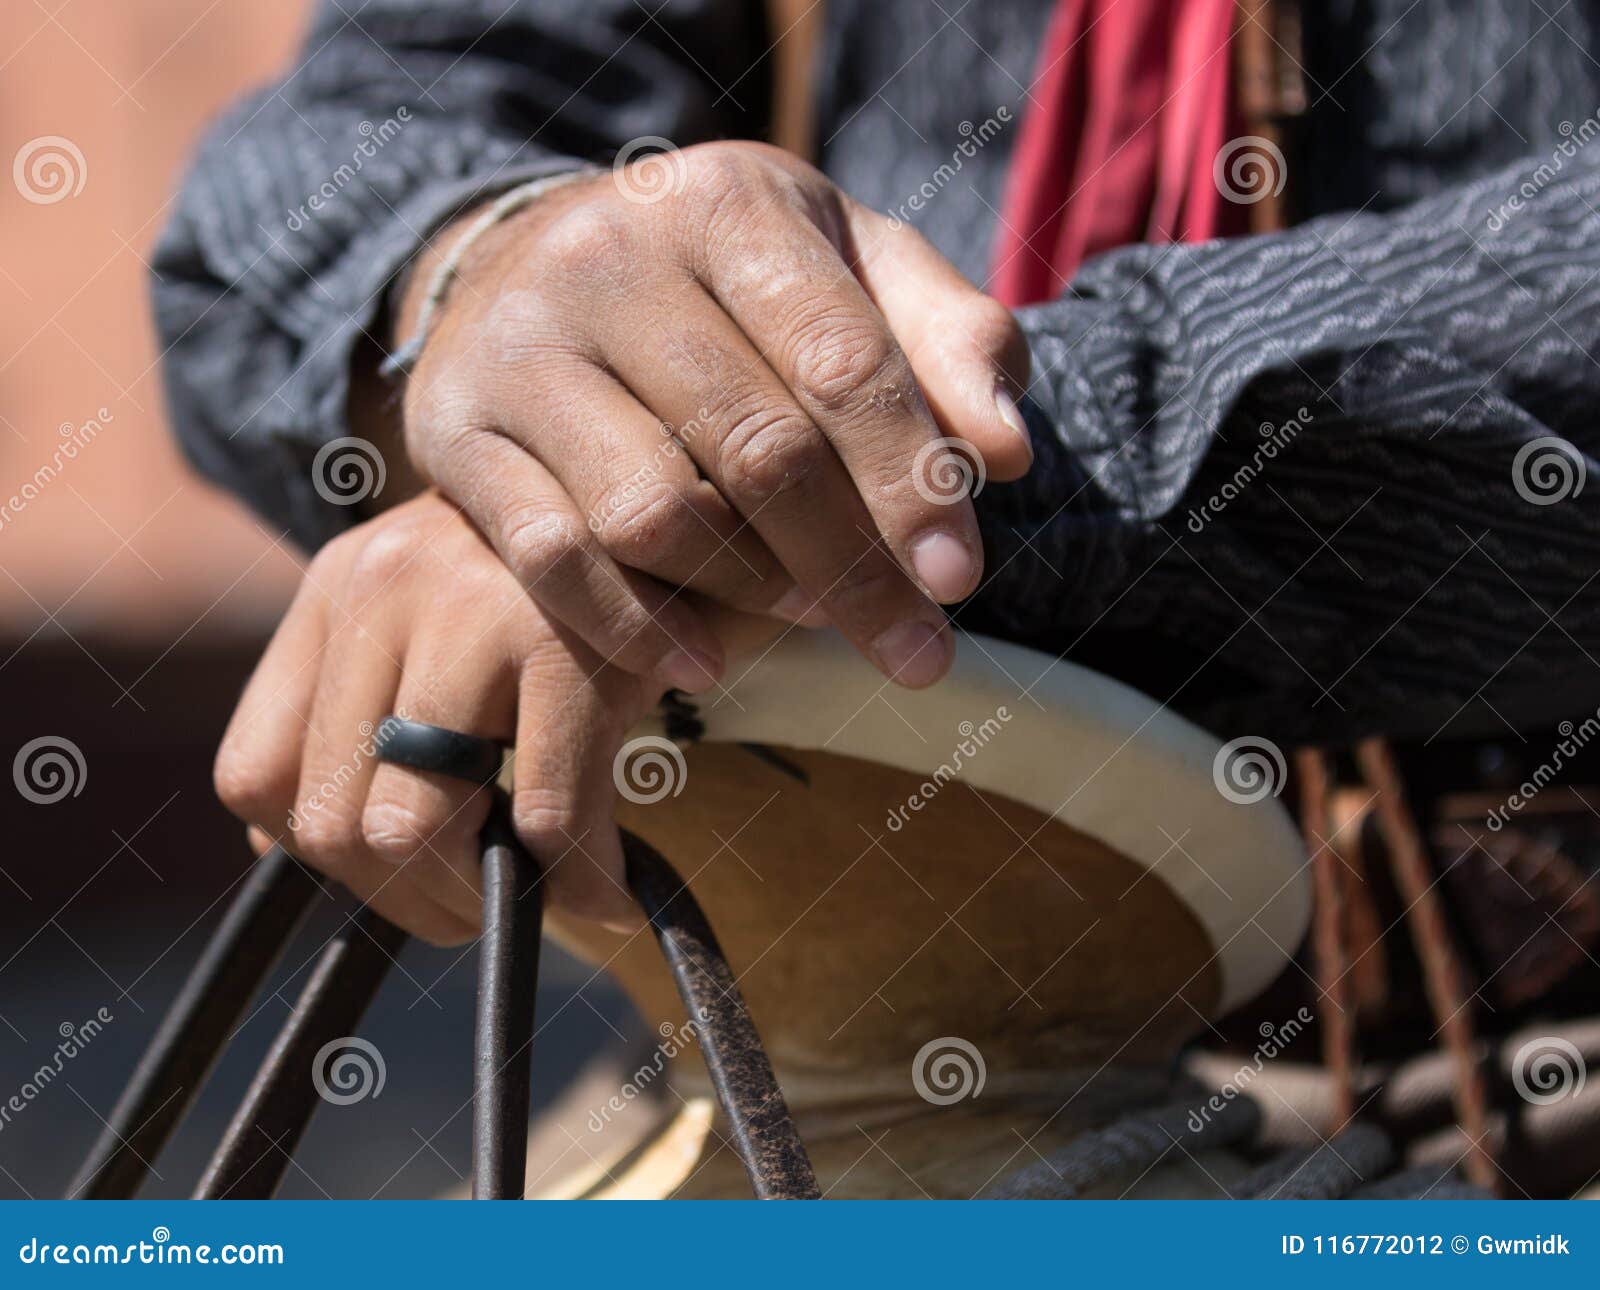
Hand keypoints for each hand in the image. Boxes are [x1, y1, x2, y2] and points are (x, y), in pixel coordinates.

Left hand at [214, 493, 656, 941]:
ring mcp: (471, 607)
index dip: (319, 862)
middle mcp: (383, 584)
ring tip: (534, 890)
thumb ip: (358, 709)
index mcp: (337, 588)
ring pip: (413, 829)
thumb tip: (283, 847)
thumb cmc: (563, 580)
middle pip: (331, 821)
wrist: (671, 493)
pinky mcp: (572, 637)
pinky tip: (607, 891)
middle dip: (411, 898)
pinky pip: (545, 815)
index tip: (398, 878)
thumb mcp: (439, 612)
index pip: (256, 776)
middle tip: (478, 905)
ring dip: (480, 898)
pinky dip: (579, 882)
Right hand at [394, 141, 1030, 694]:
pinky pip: (549, 555)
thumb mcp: (852, 266)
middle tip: (918, 653)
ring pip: (651, 511)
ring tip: (815, 624)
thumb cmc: (733, 278)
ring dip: (752, 595)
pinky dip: (633, 628)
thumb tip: (1006, 449)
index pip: (840, 356)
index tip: (960, 582)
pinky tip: (704, 667)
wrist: (539, 255)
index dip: (908, 480)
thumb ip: (944, 339)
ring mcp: (520, 347)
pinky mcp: (454, 431)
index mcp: (727, 203)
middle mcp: (609, 260)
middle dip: (852, 569)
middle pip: (755, 447)